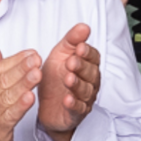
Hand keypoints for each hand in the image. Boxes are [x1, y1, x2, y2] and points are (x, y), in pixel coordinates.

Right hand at [0, 45, 42, 140]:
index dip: (15, 60)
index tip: (32, 52)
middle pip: (2, 80)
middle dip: (21, 69)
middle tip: (37, 59)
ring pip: (7, 97)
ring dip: (23, 84)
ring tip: (38, 74)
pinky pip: (9, 116)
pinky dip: (20, 106)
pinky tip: (31, 97)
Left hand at [37, 24, 100, 140]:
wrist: (47, 107)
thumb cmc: (55, 79)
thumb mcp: (60, 55)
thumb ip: (71, 40)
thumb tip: (84, 26)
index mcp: (87, 66)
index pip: (93, 58)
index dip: (87, 53)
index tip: (79, 48)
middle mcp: (90, 82)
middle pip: (91, 74)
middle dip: (82, 67)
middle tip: (71, 62)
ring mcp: (85, 98)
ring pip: (86, 91)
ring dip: (78, 85)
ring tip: (68, 79)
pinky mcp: (76, 113)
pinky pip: (78, 109)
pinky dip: (74, 105)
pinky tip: (67, 99)